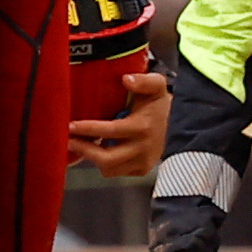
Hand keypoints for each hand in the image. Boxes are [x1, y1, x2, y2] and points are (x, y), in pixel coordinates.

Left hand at [66, 64, 171, 180]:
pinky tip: (96, 150)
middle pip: (107, 159)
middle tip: (69, 140)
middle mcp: (143, 148)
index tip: (71, 126)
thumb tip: (126, 79)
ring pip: (109, 169)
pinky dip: (104, 164)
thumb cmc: (160, 103)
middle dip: (85, 151)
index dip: (88, 130)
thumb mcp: (156, 86)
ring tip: (80, 145)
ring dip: (92, 158)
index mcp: (143, 127)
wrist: (182, 124)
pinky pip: (116, 172)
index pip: (110, 131)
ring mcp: (143, 162)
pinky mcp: (141, 170)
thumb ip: (143, 81)